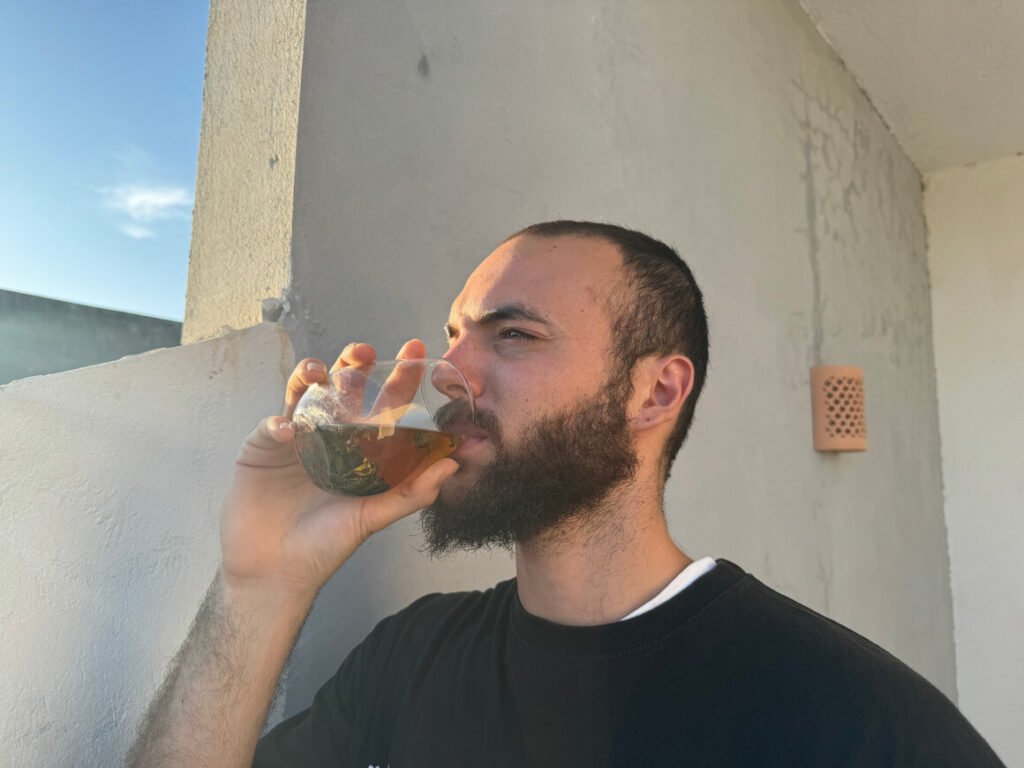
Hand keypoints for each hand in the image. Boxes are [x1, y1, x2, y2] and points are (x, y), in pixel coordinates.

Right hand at [218, 339, 457, 599]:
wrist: (274, 571)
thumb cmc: (326, 545)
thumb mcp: (373, 517)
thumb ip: (411, 493)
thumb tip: (452, 464)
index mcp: (358, 447)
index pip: (382, 404)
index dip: (399, 378)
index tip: (415, 351)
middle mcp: (328, 435)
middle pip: (342, 389)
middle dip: (352, 365)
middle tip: (364, 351)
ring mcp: (293, 438)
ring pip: (303, 395)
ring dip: (311, 377)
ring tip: (320, 371)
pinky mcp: (261, 448)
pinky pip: (270, 426)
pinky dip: (278, 424)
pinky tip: (288, 430)